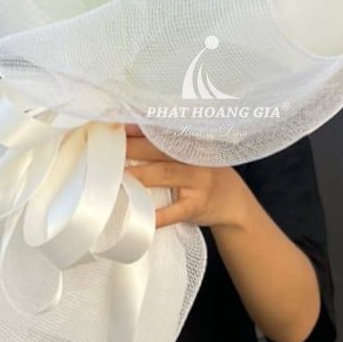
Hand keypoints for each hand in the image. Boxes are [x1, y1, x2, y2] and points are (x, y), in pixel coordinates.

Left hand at [123, 125, 249, 230]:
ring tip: (116, 177)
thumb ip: (163, 146)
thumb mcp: (190, 156)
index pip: (161, 131)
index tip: (115, 123)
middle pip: (159, 149)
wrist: (235, 203)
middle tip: (106, 148)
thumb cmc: (203, 174)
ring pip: (165, 174)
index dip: (137, 127)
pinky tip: (141, 218)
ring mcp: (198, 181)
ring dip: (140, 175)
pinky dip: (159, 215)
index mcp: (189, 142)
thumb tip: (125, 133)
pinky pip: (176, 210)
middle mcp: (194, 157)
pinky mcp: (198, 205)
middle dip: (132, 147)